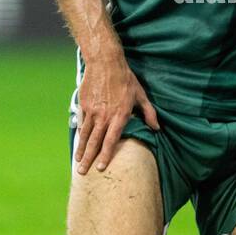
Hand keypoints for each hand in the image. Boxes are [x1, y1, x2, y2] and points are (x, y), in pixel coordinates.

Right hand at [74, 55, 158, 174]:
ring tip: (78, 161)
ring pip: (85, 134)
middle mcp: (104, 116)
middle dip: (88, 158)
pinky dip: (80, 133)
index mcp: (119, 115)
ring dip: (81, 149)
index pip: (111, 140)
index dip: (105, 155)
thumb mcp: (140, 95)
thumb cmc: (125, 78)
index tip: (101, 167)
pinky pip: (82, 122)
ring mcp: (92, 111)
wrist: (105, 62)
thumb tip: (157, 128)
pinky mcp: (84, 105)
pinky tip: (79, 142)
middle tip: (83, 172)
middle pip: (94, 141)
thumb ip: (149, 113)